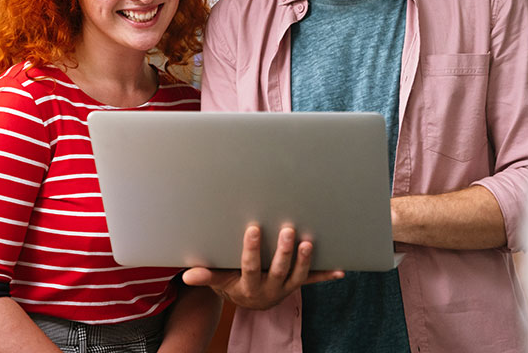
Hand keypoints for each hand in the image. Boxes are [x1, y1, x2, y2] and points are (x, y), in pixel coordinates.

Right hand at [181, 225, 343, 310]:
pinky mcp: (296, 285)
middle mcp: (270, 289)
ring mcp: (285, 288)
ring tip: (308, 242)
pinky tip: (340, 270)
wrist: (249, 299)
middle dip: (284, 251)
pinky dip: (325, 276)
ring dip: (304, 260)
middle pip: (279, 270)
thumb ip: (206, 276)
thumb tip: (187, 275)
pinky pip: (312, 281)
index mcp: (249, 286)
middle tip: (288, 230)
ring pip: (298, 276)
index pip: (250, 266)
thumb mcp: (218, 280)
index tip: (254, 229)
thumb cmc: (231, 283)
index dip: (252, 250)